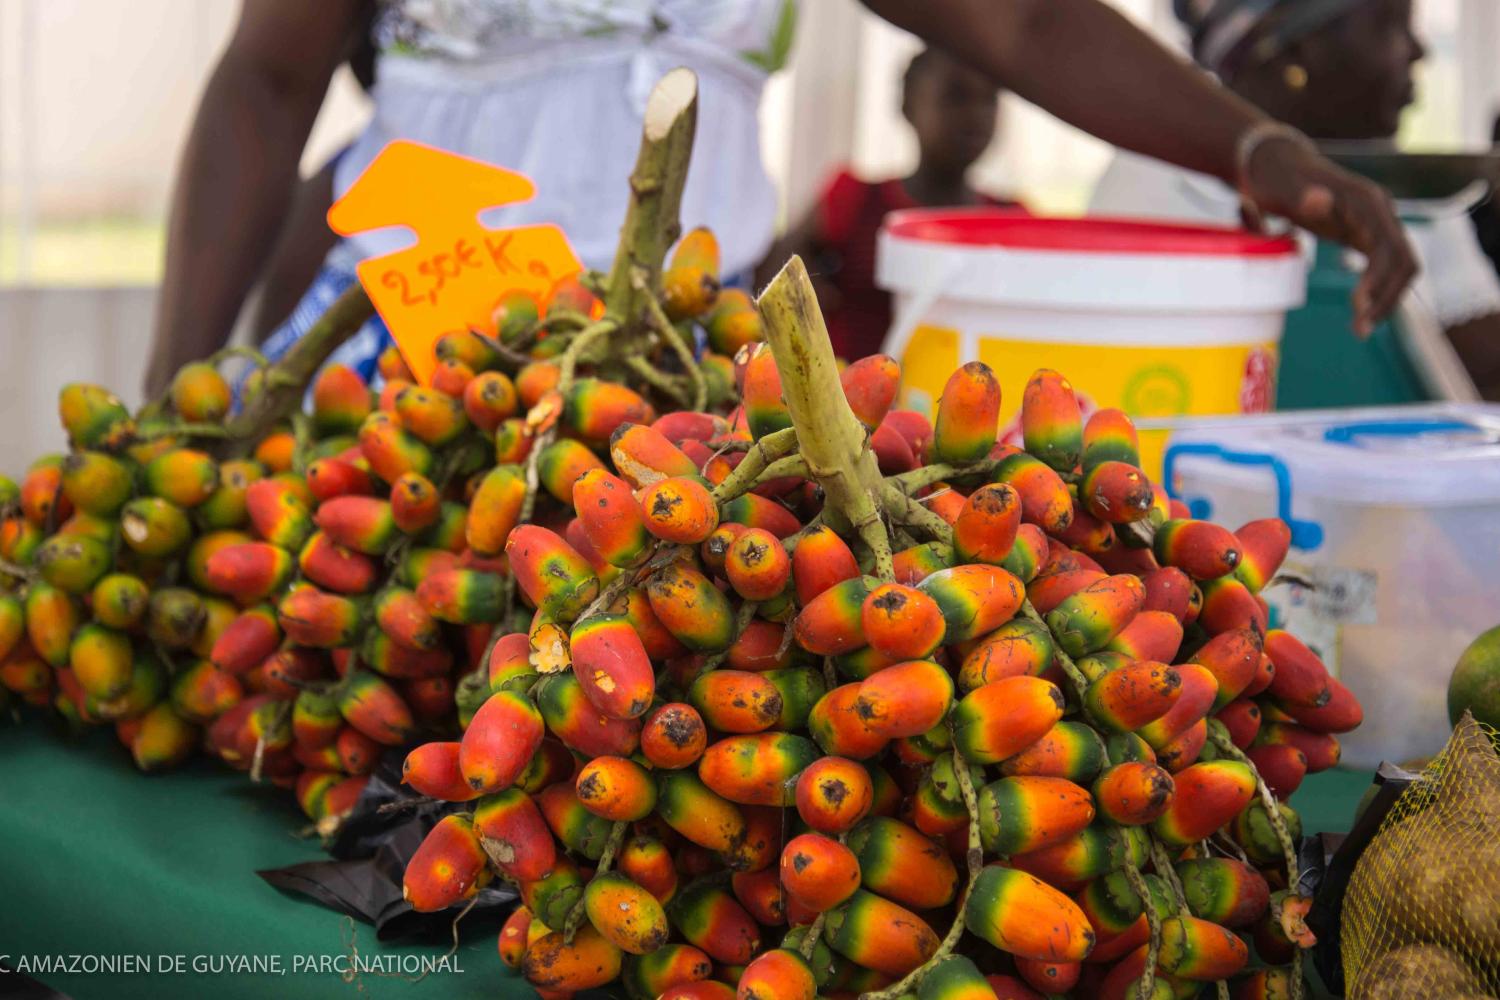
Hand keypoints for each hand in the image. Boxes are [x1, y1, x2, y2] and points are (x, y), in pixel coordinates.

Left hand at [1240, 136, 1417, 337]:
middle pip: (1404, 261)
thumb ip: (1301, 194)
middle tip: (1360, 329)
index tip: (1359, 306)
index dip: (1378, 279)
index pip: (1388, 246)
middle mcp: (1379, 212)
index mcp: (1366, 201)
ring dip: (1385, 299)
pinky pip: (1384, 267)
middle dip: (1387, 297)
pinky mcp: (1365, 235)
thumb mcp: (1283, 187)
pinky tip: (1361, 312)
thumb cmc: (1276, 178)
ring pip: (1398, 267)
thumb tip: (1318, 200)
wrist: (1276, 165)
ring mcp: (1375, 224)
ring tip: (1360, 329)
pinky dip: (1377, 290)